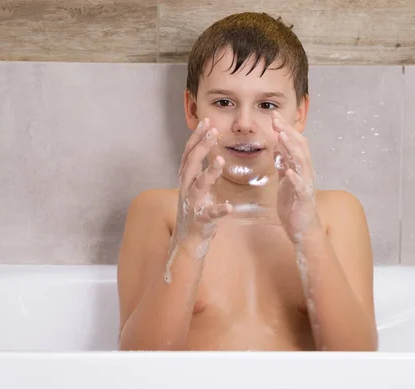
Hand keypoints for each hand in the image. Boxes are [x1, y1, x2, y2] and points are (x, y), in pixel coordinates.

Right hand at [174, 118, 232, 257]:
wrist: (187, 240)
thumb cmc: (195, 210)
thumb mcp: (195, 185)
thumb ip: (199, 168)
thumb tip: (207, 146)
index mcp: (186, 179)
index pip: (189, 153)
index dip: (197, 137)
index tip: (206, 121)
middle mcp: (186, 188)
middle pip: (191, 163)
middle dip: (202, 146)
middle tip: (214, 131)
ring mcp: (192, 204)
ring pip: (198, 185)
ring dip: (209, 172)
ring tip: (221, 159)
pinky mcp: (201, 220)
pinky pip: (209, 214)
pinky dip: (218, 210)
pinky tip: (228, 206)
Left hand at [271, 111, 322, 241]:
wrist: (303, 229)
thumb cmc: (294, 206)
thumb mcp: (285, 181)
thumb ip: (283, 165)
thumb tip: (278, 148)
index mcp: (300, 168)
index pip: (295, 143)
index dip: (285, 129)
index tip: (274, 117)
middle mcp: (306, 173)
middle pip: (300, 147)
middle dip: (288, 132)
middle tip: (276, 119)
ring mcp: (306, 184)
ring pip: (301, 161)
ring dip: (292, 148)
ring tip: (282, 136)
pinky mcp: (304, 198)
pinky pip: (300, 186)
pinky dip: (294, 177)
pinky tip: (288, 170)